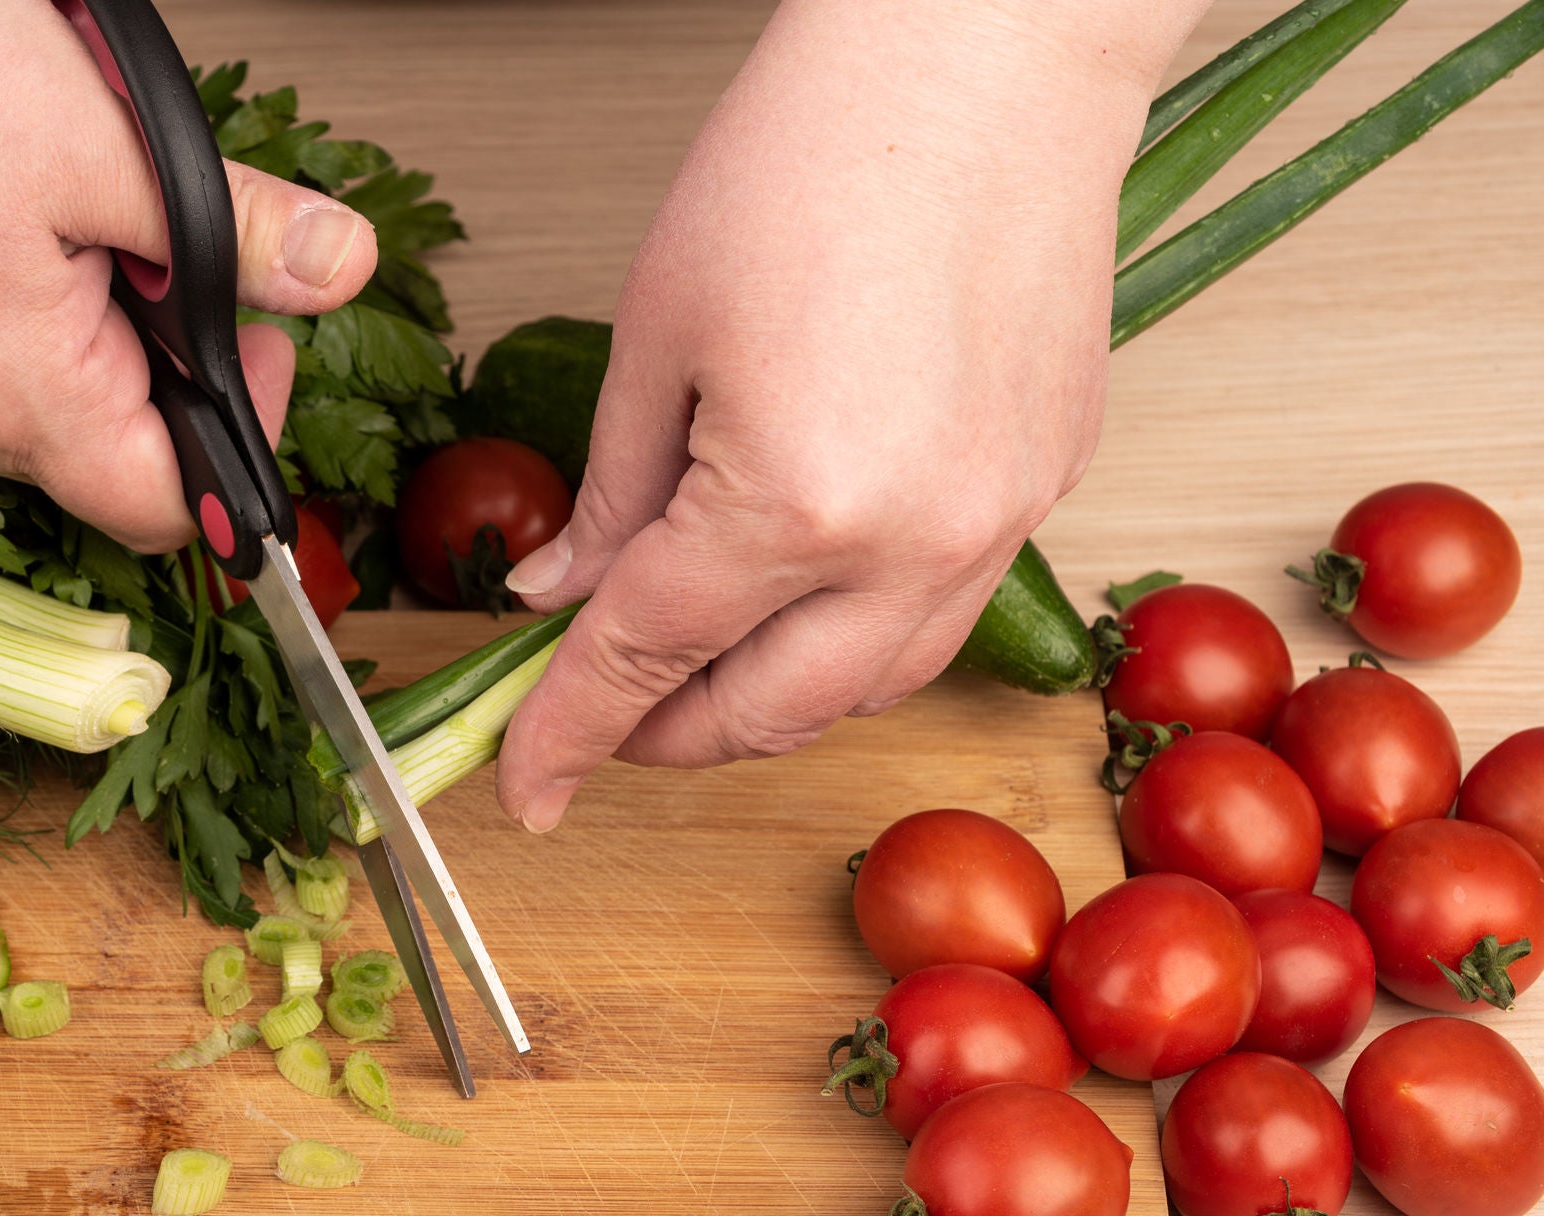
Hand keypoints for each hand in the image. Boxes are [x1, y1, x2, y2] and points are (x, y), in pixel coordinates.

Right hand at [0, 0, 377, 552]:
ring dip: (111, 315)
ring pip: (64, 393)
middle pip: (120, 453)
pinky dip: (46, 290)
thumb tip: (339, 275)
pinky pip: (1, 349)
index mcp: (20, 399)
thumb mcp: (114, 146)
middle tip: (177, 241)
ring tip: (91, 200)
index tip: (262, 335)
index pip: (172, 510)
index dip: (243, 439)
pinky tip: (29, 200)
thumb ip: (238, 235)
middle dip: (179, 358)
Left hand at [493, 0, 1211, 832]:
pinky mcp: (1047, 485)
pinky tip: (798, 598)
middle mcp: (916, 543)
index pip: (645, 662)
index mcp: (796, 505)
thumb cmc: (819, 150)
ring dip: (765, 702)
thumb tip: (560, 595)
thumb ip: (609, 495)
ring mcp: (999, 522)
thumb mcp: (659, 332)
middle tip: (594, 712)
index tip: (522, 789)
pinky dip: (854, 642)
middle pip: (764, 714)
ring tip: (690, 663)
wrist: (986, 51)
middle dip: (662, 734)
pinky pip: (941, 618)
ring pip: (866, 692)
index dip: (565, 735)